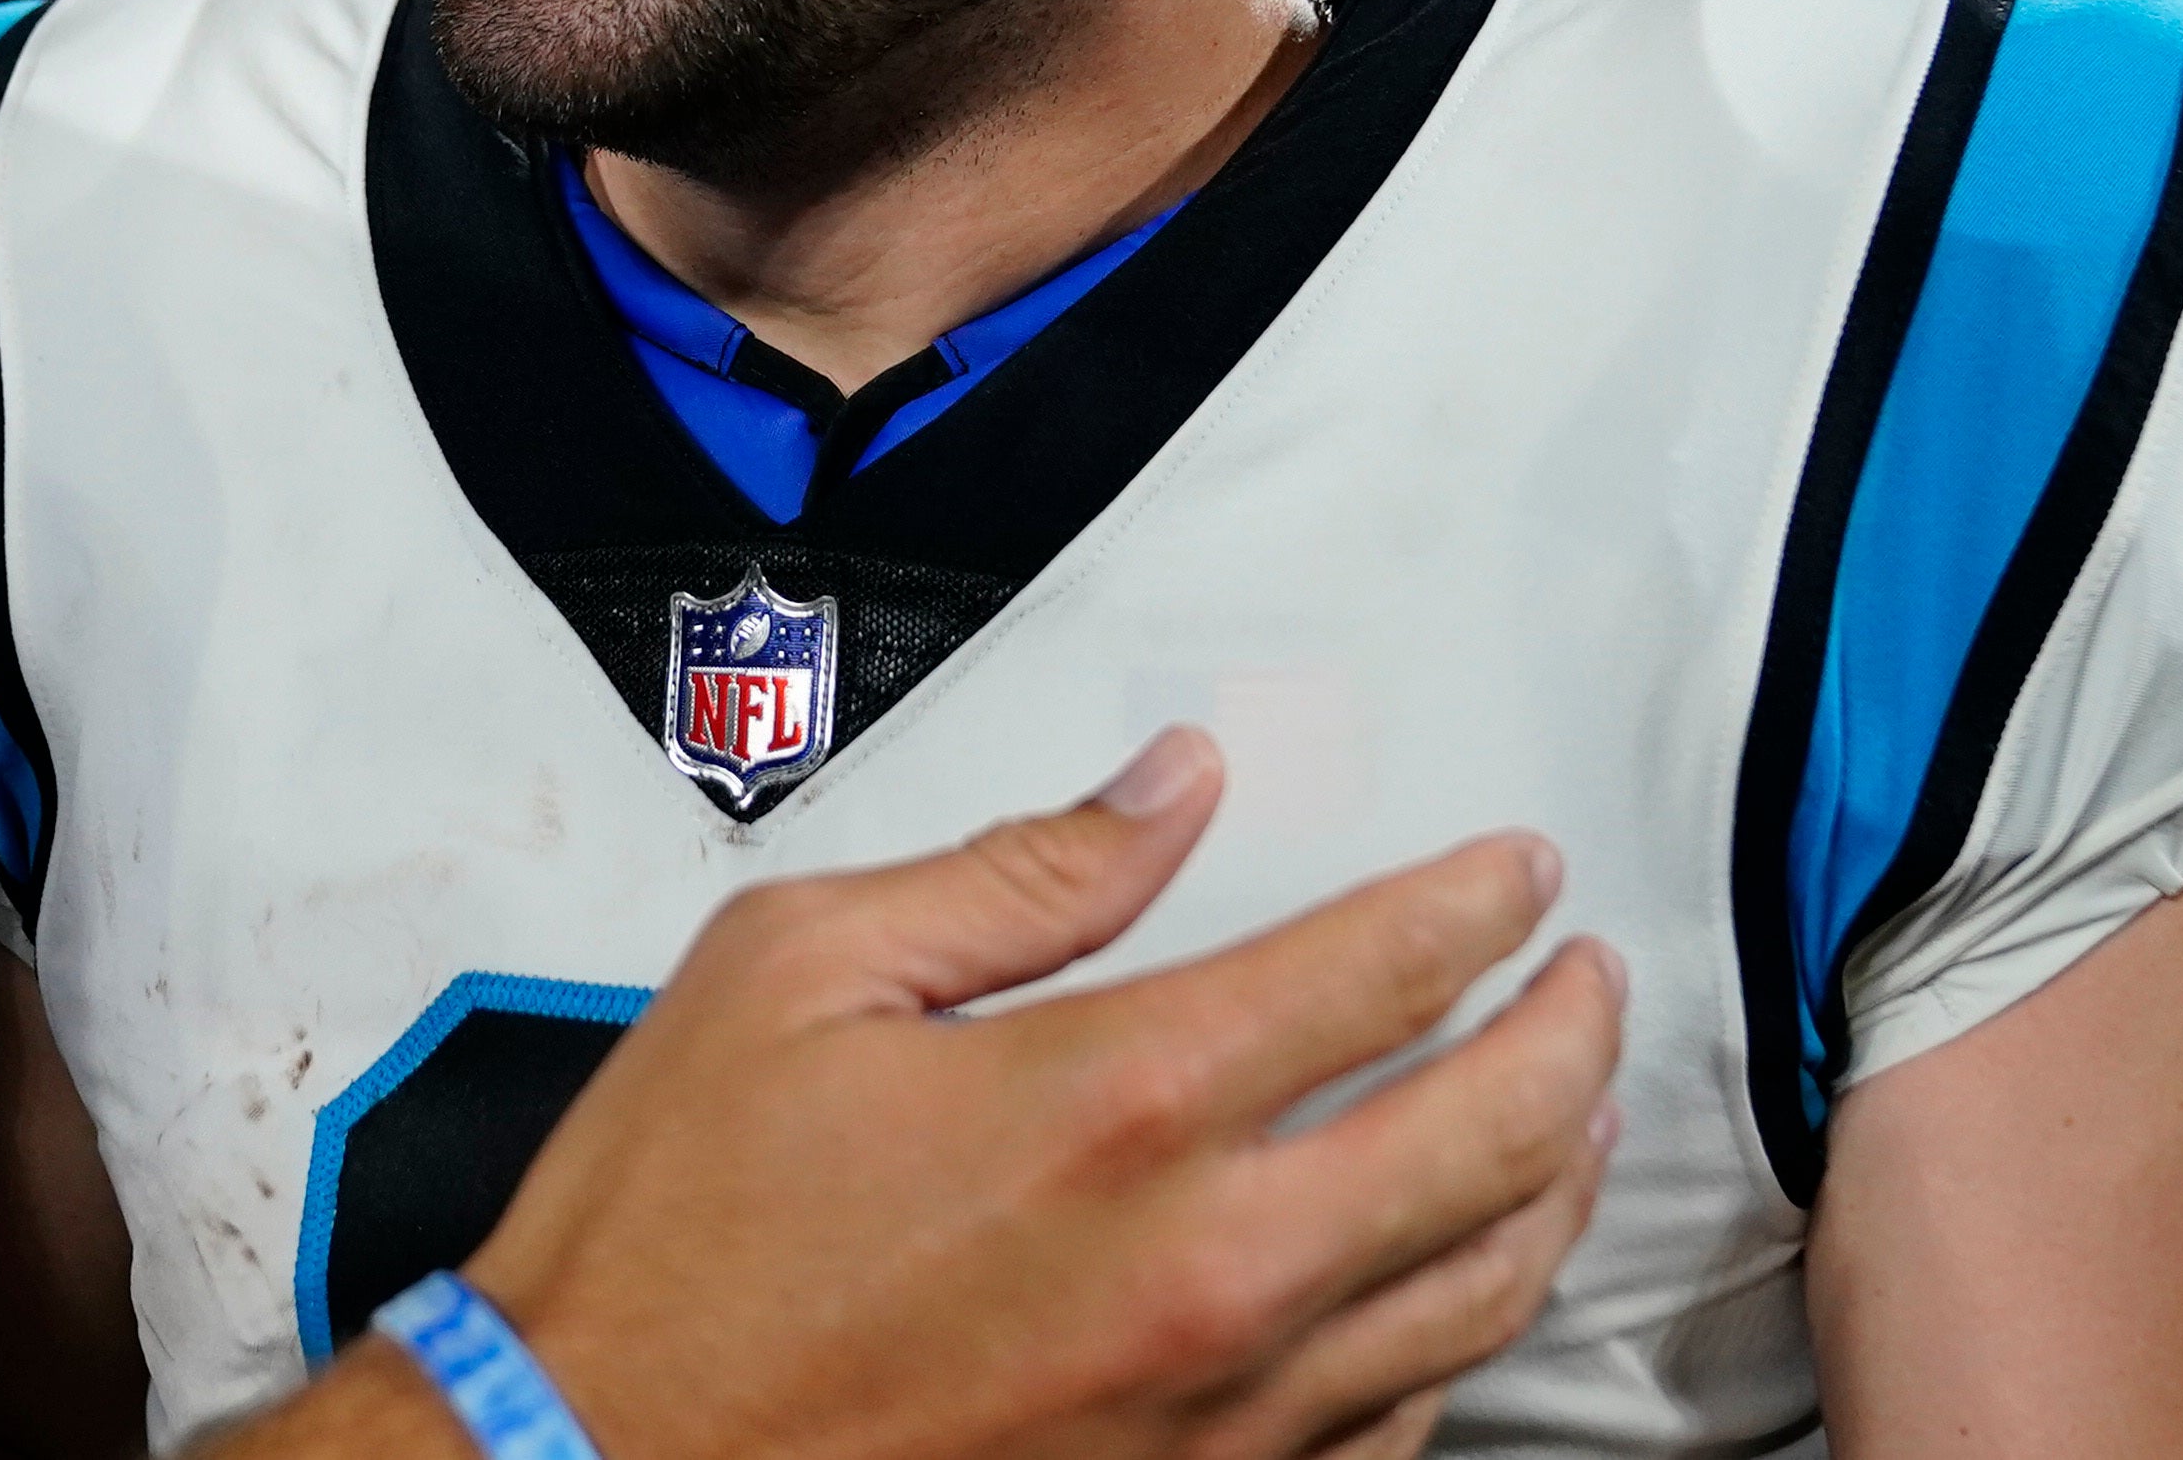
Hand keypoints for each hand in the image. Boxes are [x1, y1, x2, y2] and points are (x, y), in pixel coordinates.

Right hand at [454, 731, 1622, 1459]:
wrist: (597, 1459)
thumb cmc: (676, 1230)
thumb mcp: (796, 974)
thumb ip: (1014, 875)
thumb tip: (1167, 790)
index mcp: (1110, 1101)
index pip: (1377, 972)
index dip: (1474, 904)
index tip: (1516, 869)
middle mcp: (1203, 1263)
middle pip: (1485, 1138)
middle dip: (1566, 1035)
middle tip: (1585, 976)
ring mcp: (1217, 1410)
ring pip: (1476, 1295)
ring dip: (1553, 1188)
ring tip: (1574, 1118)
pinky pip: (1398, 1426)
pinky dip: (1459, 1342)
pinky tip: (1456, 1288)